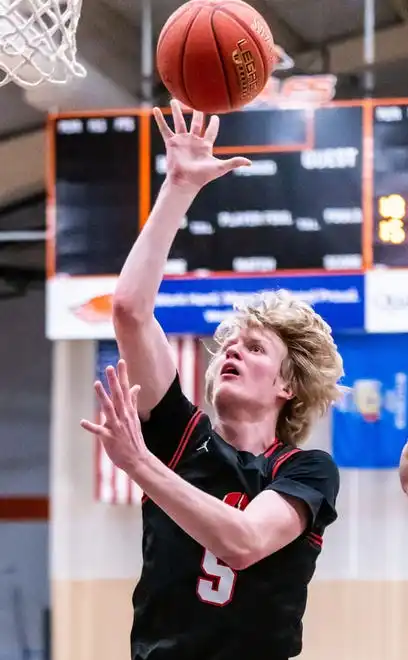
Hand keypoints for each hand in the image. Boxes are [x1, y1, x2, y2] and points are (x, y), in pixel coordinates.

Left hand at [80, 359, 148, 477]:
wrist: (138, 459)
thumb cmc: (134, 437)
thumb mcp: (135, 417)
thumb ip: (132, 401)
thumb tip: (136, 386)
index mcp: (128, 410)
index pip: (125, 389)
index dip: (123, 375)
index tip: (120, 362)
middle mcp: (123, 416)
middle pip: (118, 395)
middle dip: (114, 381)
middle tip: (109, 367)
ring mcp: (116, 426)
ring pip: (109, 409)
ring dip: (102, 396)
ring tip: (96, 383)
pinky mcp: (109, 438)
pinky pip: (99, 431)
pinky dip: (91, 426)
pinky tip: (82, 422)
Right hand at [153, 99, 251, 192]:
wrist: (185, 181)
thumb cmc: (202, 177)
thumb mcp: (220, 167)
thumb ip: (234, 162)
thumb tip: (250, 163)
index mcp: (205, 145)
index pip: (211, 132)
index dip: (214, 125)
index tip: (216, 116)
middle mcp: (193, 141)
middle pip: (196, 123)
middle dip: (197, 113)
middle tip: (198, 102)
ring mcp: (182, 141)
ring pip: (179, 122)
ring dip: (176, 111)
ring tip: (173, 100)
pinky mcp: (171, 142)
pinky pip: (164, 128)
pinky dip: (159, 119)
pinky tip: (155, 110)